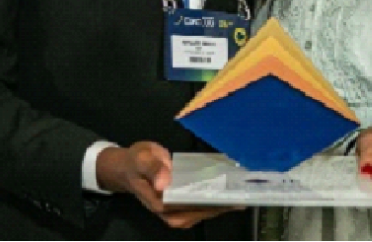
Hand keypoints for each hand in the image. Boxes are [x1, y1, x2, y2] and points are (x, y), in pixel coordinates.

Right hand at [96, 142, 240, 228]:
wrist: (128, 167)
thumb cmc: (136, 162)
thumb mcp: (142, 158)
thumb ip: (153, 168)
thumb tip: (165, 182)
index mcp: (160, 202)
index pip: (190, 205)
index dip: (211, 202)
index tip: (231, 195)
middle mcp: (170, 213)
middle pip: (202, 212)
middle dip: (223, 203)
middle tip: (243, 191)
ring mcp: (176, 213)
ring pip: (204, 212)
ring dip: (222, 203)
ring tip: (240, 191)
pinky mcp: (182, 207)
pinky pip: (202, 207)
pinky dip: (216, 200)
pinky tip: (228, 190)